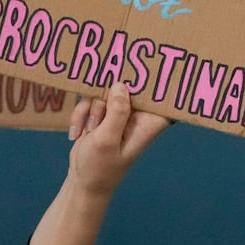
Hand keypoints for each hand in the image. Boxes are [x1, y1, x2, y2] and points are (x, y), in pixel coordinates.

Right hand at [64, 81, 171, 199]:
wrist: (82, 181)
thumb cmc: (99, 167)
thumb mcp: (106, 140)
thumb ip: (116, 112)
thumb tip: (121, 84)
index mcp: (149, 124)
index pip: (166, 98)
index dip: (166, 81)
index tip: (159, 63)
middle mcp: (138, 116)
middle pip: (131, 85)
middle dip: (109, 95)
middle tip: (100, 110)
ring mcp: (120, 113)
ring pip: (106, 91)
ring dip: (91, 110)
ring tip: (89, 132)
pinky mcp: (104, 112)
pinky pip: (92, 99)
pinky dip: (81, 114)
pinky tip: (78, 133)